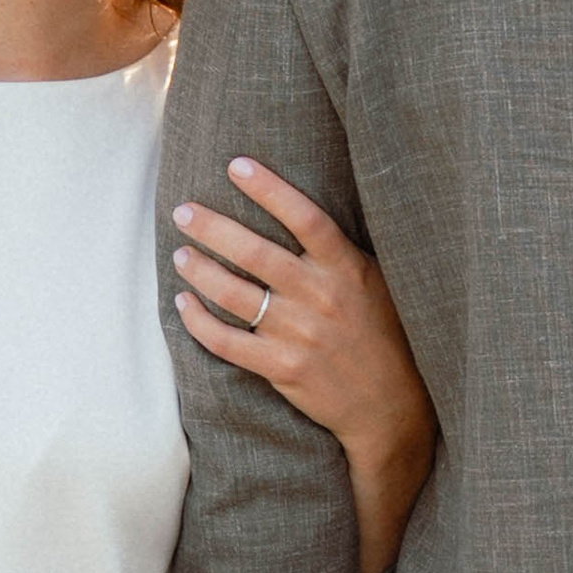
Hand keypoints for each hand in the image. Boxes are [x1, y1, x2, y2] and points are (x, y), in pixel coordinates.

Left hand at [172, 159, 436, 572]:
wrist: (392, 406)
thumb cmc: (384, 336)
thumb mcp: (375, 284)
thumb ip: (339, 254)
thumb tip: (298, 214)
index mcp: (346, 269)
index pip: (304, 217)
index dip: (269, 189)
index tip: (236, 165)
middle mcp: (320, 296)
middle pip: (255, 252)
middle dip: (212, 227)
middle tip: (182, 210)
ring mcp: (298, 333)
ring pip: (234, 294)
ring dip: (199, 270)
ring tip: (180, 254)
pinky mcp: (282, 367)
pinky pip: (227, 342)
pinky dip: (199, 322)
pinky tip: (184, 304)